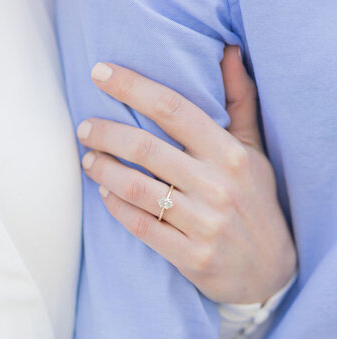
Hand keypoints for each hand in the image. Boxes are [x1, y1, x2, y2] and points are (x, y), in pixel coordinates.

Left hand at [78, 47, 296, 303]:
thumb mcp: (254, 154)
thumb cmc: (256, 205)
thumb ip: (239, 105)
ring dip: (103, 171)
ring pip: (137, 189)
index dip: (133, 87)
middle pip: (146, 148)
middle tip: (84, 129)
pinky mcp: (193, 256)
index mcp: (231, 154)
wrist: (269, 270)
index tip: (100, 75)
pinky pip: (142, 227)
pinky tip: (105, 195)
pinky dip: (116, 208)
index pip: (174, 109)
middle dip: (105, 133)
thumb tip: (227, 54)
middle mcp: (218, 186)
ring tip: (89, 160)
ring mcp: (206, 224)